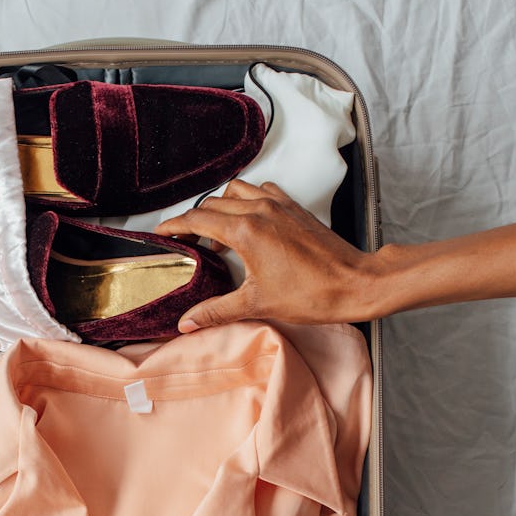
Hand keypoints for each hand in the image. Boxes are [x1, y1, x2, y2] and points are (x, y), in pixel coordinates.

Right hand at [156, 179, 376, 328]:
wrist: (354, 283)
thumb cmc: (312, 293)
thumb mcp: (256, 304)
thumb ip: (216, 311)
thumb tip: (187, 322)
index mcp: (245, 230)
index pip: (196, 219)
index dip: (174, 226)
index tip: (161, 234)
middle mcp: (260, 209)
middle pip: (212, 205)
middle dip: (193, 221)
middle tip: (184, 242)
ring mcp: (279, 205)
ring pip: (235, 192)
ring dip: (219, 208)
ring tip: (215, 234)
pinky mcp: (294, 208)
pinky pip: (261, 192)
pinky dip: (246, 202)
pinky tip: (247, 224)